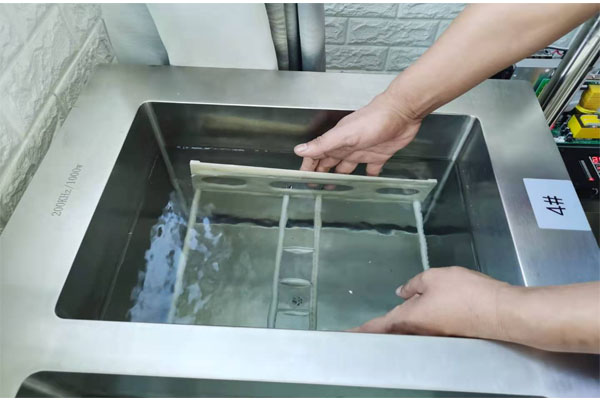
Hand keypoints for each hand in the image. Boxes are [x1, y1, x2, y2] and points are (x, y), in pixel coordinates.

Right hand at [294, 91, 422, 175]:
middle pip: (329, 162)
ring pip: (346, 167)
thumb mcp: (344, 135)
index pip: (317, 155)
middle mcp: (347, 147)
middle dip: (321, 173)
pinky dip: (367, 178)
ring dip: (340, 177)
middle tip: (315, 187)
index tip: (302, 179)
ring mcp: (363, 151)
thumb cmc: (373, 120)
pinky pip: (371, 170)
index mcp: (337, 141)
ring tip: (334, 189)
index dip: (308, 166)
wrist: (401, 113)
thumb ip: (323, 143)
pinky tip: (365, 185)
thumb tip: (299, 150)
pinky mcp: (379, 155)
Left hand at [352, 267, 510, 340]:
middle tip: (361, 329)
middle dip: (377, 331)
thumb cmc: (464, 292)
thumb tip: (402, 292)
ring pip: (409, 332)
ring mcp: (434, 337)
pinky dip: (415, 324)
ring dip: (397, 327)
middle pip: (392, 333)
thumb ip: (413, 284)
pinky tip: (417, 315)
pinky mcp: (449, 335)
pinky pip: (425, 330)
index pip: (377, 326)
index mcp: (407, 318)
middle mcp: (418, 333)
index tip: (344, 336)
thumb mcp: (433, 278)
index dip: (359, 331)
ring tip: (385, 323)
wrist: (500, 312)